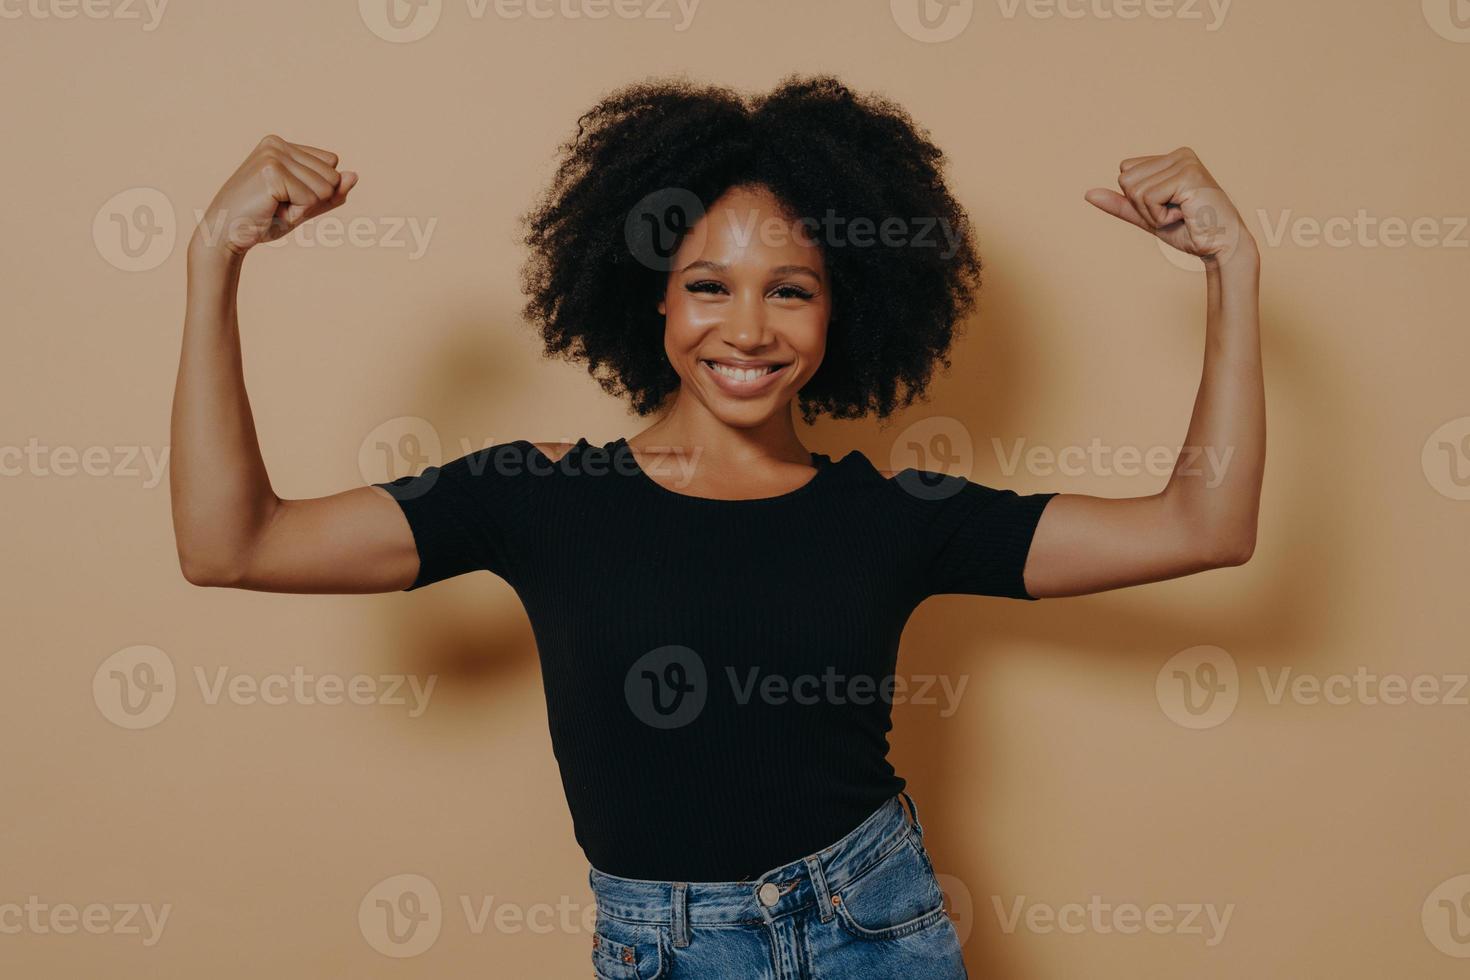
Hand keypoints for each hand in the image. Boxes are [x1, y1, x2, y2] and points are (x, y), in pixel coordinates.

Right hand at [191, 135, 357, 258]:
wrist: (227, 234)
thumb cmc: (263, 220)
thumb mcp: (304, 206)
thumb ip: (331, 192)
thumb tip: (355, 175)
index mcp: (282, 144)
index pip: (332, 164)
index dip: (316, 190)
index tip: (285, 197)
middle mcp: (277, 144)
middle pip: (332, 175)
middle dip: (311, 200)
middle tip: (278, 205)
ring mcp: (273, 155)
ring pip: (325, 187)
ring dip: (303, 207)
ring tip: (274, 207)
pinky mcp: (272, 172)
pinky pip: (311, 199)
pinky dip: (296, 212)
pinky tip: (270, 210)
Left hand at [1085, 147, 1254, 267]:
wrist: (1219, 247)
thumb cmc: (1189, 232)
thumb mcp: (1147, 217)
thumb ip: (1121, 204)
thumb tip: (1088, 193)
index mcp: (1171, 157)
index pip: (1125, 172)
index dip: (1137, 200)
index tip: (1166, 208)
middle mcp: (1179, 154)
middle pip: (1125, 179)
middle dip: (1142, 207)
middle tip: (1173, 214)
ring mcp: (1185, 162)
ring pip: (1134, 190)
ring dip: (1152, 213)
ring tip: (1181, 215)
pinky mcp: (1188, 175)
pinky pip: (1147, 198)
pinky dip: (1160, 217)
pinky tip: (1185, 216)